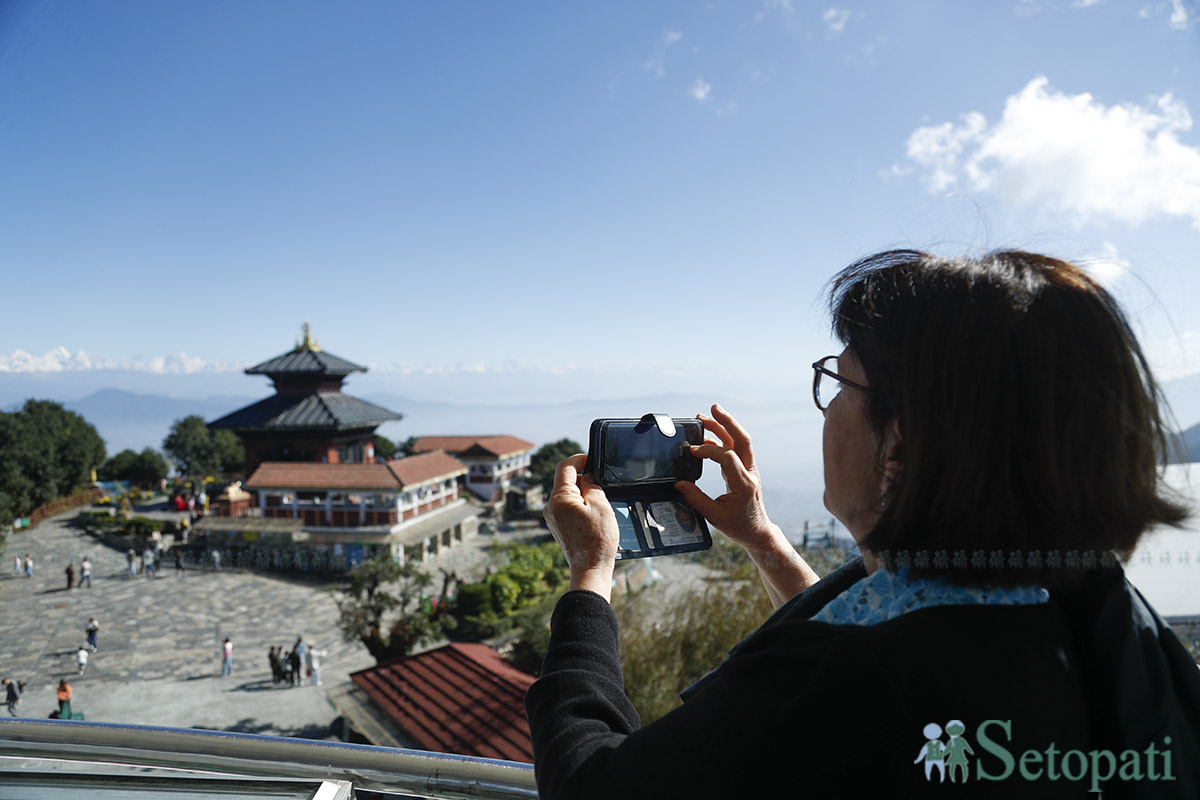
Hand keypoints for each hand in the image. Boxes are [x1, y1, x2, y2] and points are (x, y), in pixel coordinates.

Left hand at [544, 454, 618, 599]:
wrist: (590, 569)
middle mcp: (550, 506)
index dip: (579, 459)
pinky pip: (567, 506)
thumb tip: (586, 476)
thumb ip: (591, 484)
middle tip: (601, 484)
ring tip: (599, 504)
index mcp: (559, 498)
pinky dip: (579, 504)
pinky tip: (593, 514)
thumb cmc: (597, 540)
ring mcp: (552, 517)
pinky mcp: (557, 526)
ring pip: (567, 494)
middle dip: (583, 477)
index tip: (593, 459)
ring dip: (582, 492)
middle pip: (565, 480)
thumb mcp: (600, 505)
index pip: (565, 466)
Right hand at [674, 404, 776, 550]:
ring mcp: (749, 470)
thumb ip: (696, 499)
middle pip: (742, 440)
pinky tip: (708, 438)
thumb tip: (679, 484)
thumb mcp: (714, 516)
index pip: (728, 456)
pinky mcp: (745, 470)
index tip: (692, 451)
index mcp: (743, 484)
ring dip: (725, 426)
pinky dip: (722, 440)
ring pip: (740, 441)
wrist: (757, 532)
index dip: (709, 450)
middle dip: (728, 422)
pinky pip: (736, 449)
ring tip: (705, 416)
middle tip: (713, 408)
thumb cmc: (738, 526)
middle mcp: (749, 473)